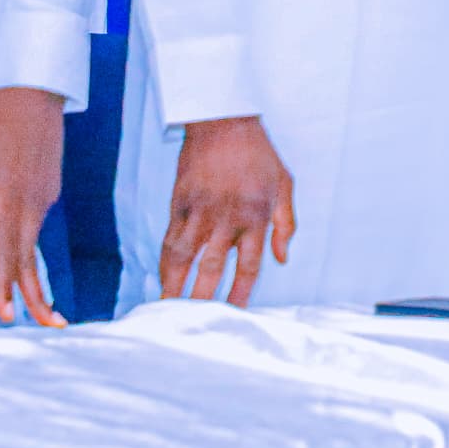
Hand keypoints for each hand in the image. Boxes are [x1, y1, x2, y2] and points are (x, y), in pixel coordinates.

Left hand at [0, 87, 66, 326]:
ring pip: (34, 244)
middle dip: (38, 296)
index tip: (5, 314)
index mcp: (11, 195)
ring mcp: (45, 194)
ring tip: (40, 307)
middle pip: (31, 257)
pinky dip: (29, 249)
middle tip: (49, 326)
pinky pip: (36, 224)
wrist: (36, 88)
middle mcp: (34, 200)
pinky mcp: (48, 187)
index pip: (8, 251)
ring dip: (33, 277)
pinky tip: (21, 261)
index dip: (5, 285)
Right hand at [162, 117, 294, 305]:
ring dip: (176, 288)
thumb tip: (283, 258)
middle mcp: (227, 218)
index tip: (235, 315)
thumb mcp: (285, 184)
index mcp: (256, 215)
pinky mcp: (179, 204)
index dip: (241, 293)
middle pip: (214, 268)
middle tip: (197, 326)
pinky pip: (170, 240)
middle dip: (204, 300)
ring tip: (169, 313)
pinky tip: (163, 281)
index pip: (249, 266)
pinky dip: (165, 264)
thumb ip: (286, 224)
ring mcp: (200, 211)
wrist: (223, 121)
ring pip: (184, 258)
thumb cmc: (258, 154)